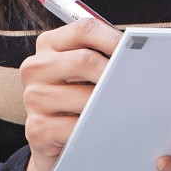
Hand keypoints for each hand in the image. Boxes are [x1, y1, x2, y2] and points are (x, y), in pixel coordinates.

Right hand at [19, 16, 121, 170]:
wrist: (51, 142)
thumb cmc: (75, 100)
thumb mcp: (83, 73)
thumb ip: (101, 57)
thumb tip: (136, 56)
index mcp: (49, 44)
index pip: (84, 29)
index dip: (114, 38)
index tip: (137, 49)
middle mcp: (36, 67)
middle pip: (84, 59)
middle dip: (115, 73)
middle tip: (136, 85)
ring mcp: (33, 97)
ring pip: (84, 96)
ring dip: (108, 106)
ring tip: (125, 109)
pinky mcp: (36, 128)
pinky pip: (75, 126)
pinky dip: (96, 129)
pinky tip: (105, 130)